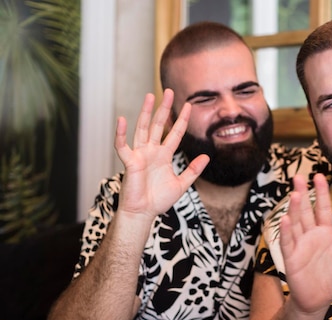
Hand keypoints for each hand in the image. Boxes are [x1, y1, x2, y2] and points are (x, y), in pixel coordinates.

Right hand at [114, 89, 209, 218]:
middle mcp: (152, 151)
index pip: (175, 133)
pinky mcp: (129, 162)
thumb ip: (193, 170)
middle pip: (158, 125)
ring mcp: (140, 155)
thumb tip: (207, 157)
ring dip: (146, 112)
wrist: (143, 213)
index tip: (189, 105)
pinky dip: (121, 133)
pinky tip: (122, 119)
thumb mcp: (182, 184)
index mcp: (164, 155)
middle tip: (169, 91)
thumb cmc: (159, 200)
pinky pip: (122, 146)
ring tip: (150, 96)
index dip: (181, 120)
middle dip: (164, 108)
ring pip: (143, 129)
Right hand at [279, 174, 331, 313]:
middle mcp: (310, 236)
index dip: (320, 193)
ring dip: (294, 209)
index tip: (319, 177)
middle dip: (302, 193)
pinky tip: (285, 220)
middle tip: (298, 177)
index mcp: (325, 234)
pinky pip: (288, 243)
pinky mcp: (291, 259)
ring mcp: (299, 246)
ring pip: (296, 224)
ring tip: (295, 194)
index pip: (322, 209)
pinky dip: (286, 232)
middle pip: (305, 211)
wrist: (319, 300)